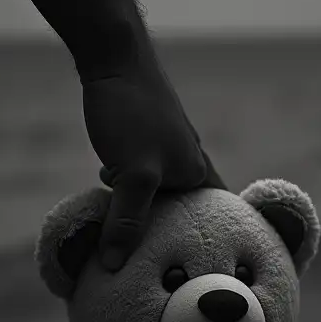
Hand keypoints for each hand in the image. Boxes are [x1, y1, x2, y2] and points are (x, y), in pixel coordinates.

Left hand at [82, 60, 225, 270]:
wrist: (113, 56)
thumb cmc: (131, 113)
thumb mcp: (132, 176)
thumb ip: (126, 221)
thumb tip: (115, 265)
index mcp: (196, 173)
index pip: (213, 218)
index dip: (207, 239)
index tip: (200, 262)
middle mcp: (189, 160)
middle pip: (183, 207)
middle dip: (166, 226)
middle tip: (147, 252)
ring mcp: (167, 146)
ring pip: (158, 189)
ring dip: (141, 204)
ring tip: (121, 221)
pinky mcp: (144, 135)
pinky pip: (140, 172)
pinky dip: (128, 182)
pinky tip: (107, 177)